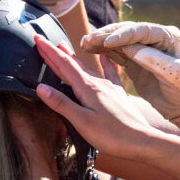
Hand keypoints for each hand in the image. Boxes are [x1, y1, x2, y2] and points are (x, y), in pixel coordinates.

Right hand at [34, 36, 158, 161]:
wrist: (141, 141)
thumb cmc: (111, 135)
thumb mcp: (82, 121)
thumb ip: (61, 103)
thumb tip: (41, 87)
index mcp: (87, 88)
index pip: (63, 65)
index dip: (49, 52)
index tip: (37, 38)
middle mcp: (98, 83)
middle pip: (73, 64)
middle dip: (57, 53)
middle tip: (44, 40)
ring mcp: (109, 88)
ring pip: (87, 68)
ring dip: (74, 58)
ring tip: (64, 47)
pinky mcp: (118, 95)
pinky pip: (109, 73)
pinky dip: (105, 63)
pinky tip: (105, 55)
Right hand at [82, 22, 179, 136]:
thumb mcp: (174, 75)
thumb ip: (154, 61)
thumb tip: (132, 49)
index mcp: (168, 37)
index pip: (141, 31)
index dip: (123, 35)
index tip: (107, 42)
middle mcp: (156, 39)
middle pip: (127, 32)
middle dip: (106, 36)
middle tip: (87, 40)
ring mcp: (145, 50)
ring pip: (120, 42)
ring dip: (102, 43)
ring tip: (84, 45)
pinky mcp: (137, 63)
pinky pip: (119, 54)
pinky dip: (105, 53)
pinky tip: (92, 52)